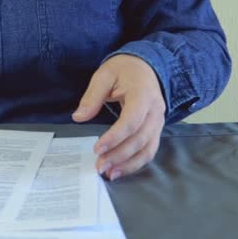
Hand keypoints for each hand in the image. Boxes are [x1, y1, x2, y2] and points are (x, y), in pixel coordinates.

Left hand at [71, 54, 164, 179]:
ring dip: (129, 164)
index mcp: (143, 94)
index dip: (115, 137)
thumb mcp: (104, 75)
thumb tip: (78, 117)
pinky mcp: (157, 129)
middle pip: (140, 139)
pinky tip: (121, 169)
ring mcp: (159, 121)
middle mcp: (156, 110)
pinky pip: (150, 150)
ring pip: (148, 149)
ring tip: (110, 173)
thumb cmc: (123, 69)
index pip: (131, 121)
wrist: (145, 65)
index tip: (97, 148)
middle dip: (119, 155)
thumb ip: (92, 97)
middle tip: (100, 166)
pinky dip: (136, 162)